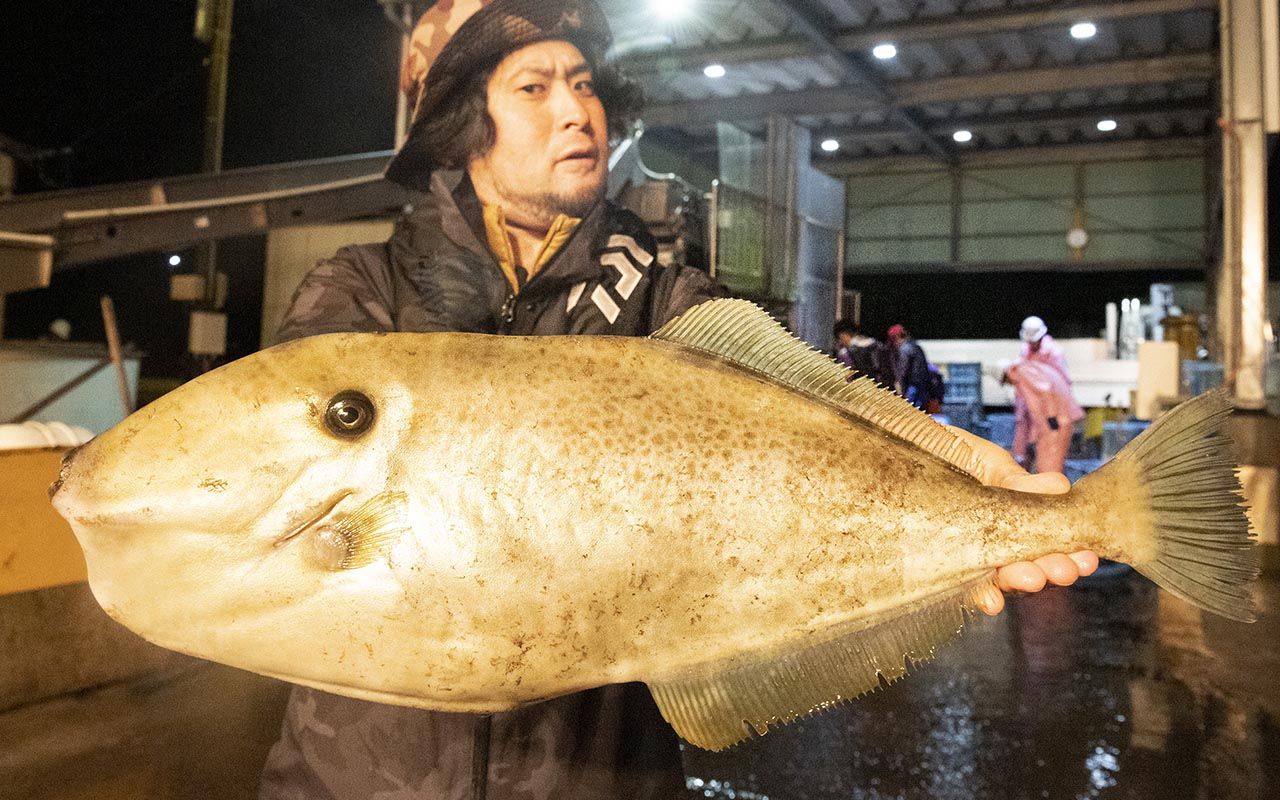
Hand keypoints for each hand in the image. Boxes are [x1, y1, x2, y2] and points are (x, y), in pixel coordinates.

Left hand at [947, 426, 1098, 615]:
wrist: (897, 447)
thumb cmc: (946, 454)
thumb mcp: (986, 462)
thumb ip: (1017, 482)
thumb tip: (1060, 488)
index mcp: (1016, 518)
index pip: (1047, 542)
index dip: (1070, 553)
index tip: (1085, 557)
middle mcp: (996, 543)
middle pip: (1030, 565)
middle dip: (1051, 570)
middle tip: (1063, 569)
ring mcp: (969, 556)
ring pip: (1001, 578)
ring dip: (1020, 582)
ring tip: (1032, 577)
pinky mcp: (940, 566)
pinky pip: (962, 589)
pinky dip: (978, 596)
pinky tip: (990, 600)